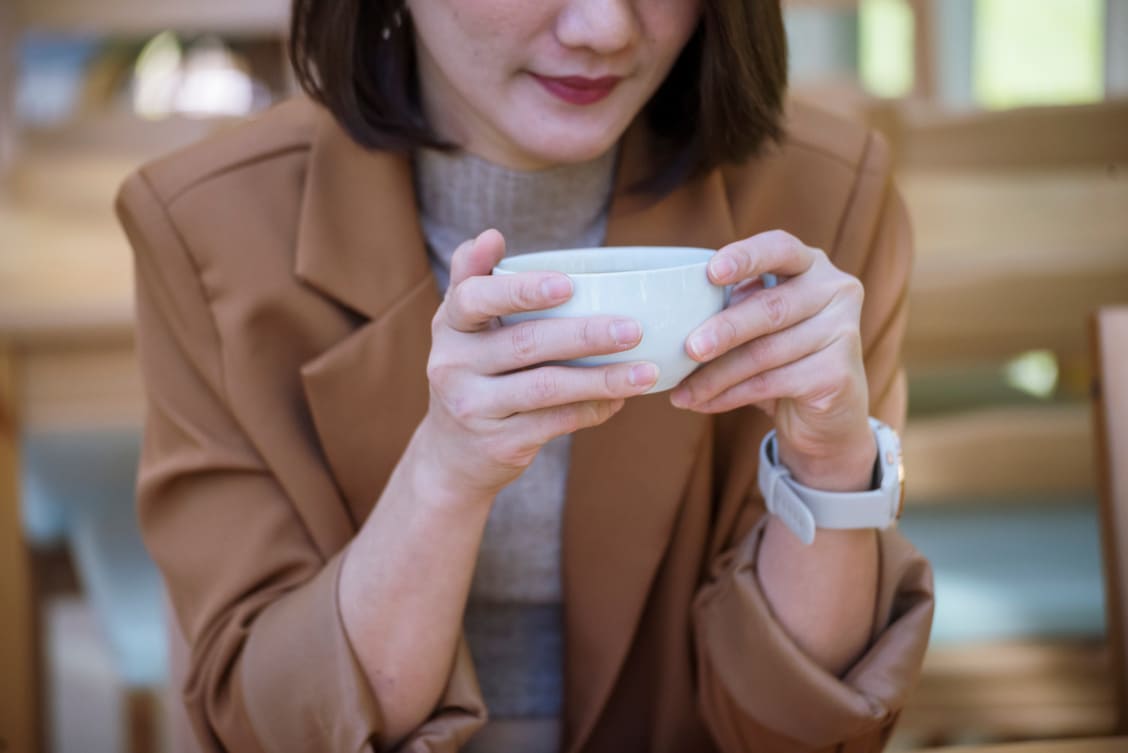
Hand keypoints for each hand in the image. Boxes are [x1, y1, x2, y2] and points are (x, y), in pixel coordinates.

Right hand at [417, 229, 659, 501]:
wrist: (452, 457)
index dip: (521, 290)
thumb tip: (491, 235)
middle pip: (525, 344)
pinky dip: (592, 410)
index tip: (568, 285)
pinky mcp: (499, 444)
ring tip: (646, 372)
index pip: (475, 299)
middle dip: (585, 335)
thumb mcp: (463, 329)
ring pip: (547, 388)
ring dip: (602, 379)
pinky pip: (556, 423)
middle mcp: (452, 366)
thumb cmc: (472, 374)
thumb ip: (475, 279)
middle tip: (634, 329)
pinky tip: (620, 400)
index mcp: (450, 327)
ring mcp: (474, 408)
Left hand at [670, 231, 874, 487]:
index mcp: (811, 265)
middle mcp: (835, 291)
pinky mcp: (838, 374)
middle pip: (770, 308)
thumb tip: (668, 316)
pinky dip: (730, 396)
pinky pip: (772, 383)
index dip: (745, 257)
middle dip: (724, 329)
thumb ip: (731, 307)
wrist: (826, 414)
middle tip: (687, 349)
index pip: (780, 248)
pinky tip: (704, 404)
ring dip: (716, 375)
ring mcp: (843, 332)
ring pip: (765, 353)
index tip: (711, 272)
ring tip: (682, 392)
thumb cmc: (781, 356)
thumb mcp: (758, 323)